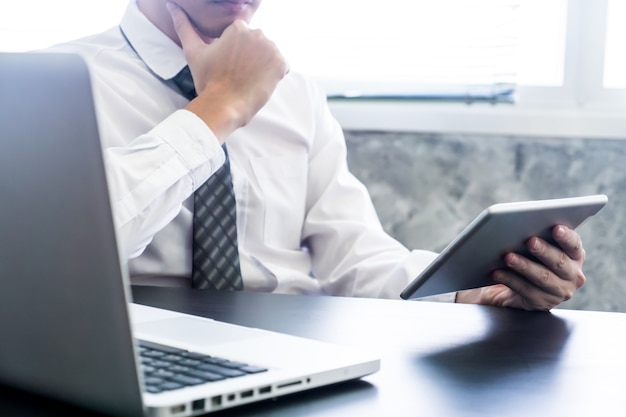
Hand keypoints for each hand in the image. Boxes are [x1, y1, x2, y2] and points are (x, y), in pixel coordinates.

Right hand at [167, 2, 287, 139]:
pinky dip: (275, 75)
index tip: (229, 66)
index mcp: (237, 28)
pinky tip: (260, 83)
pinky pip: (283, 66)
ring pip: (270, 55)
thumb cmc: (208, 81)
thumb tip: (171, 6)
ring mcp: (270, 48)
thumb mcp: (193, 51)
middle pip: (258, 45)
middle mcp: (256, 33)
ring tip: (248, 80)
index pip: (243, 38)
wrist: (223, 105)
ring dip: (263, 67)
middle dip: (251, 58)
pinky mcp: (281, 63)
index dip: (237, 54)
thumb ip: (183, 26)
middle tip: (238, 75)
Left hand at [456, 225, 585, 310]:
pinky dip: (510, 280)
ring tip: (508, 257)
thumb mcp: (535, 247)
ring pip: (543, 277)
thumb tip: (520, 225)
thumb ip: (537, 236)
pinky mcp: (543, 303)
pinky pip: (526, 290)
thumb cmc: (528, 259)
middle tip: (530, 241)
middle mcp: (573, 275)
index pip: (574, 244)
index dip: (566, 237)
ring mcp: (560, 291)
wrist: (514, 288)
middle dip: (544, 251)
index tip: (556, 228)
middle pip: (560, 262)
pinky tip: (498, 272)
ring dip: (524, 266)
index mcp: (574, 255)